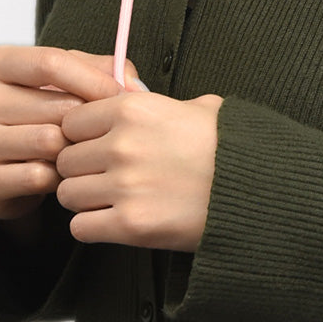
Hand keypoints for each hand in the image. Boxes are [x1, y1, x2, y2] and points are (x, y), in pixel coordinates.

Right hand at [0, 46, 140, 220]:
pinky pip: (38, 177)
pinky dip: (58, 180)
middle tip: (102, 138)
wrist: (5, 178)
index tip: (124, 98)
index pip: (50, 62)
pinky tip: (62, 179)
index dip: (94, 81)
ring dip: (73, 154)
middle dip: (87, 125)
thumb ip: (95, 72)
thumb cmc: (37, 125)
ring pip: (48, 143)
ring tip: (79, 158)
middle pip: (54, 107)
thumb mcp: (60, 88)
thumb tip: (133, 83)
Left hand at [56, 91, 223, 251]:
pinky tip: (110, 226)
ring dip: (84, 202)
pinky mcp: (131, 226)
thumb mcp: (200, 109)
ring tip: (108, 206)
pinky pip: (81, 228)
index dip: (82, 140)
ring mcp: (124, 187)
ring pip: (68, 194)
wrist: (256, 196)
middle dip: (80, 173)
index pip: (71, 123)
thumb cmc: (231, 154)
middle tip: (102, 183)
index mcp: (131, 110)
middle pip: (66, 160)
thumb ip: (159, 103)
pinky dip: (91, 229)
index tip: (98, 152)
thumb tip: (137, 92)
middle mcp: (121, 146)